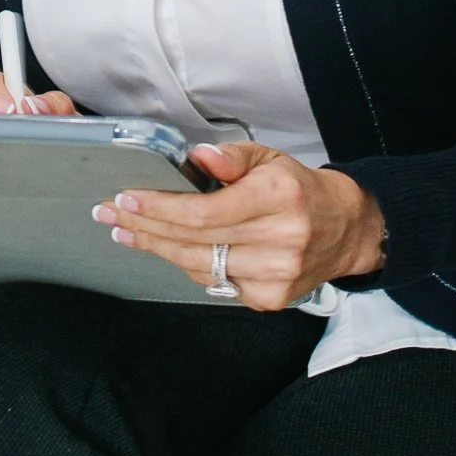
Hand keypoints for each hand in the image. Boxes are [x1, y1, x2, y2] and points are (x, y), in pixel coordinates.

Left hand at [92, 141, 384, 309]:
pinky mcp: (269, 299)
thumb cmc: (298, 188)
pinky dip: (189, 265)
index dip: (160, 208)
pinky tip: (168, 250)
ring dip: (158, 249)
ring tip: (128, 232)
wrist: (344, 229)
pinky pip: (214, 283)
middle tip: (110, 215)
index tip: (126, 199)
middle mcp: (279, 240)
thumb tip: (199, 157)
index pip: (204, 211)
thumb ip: (232, 157)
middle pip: (194, 241)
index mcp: (278, 198)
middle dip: (145, 228)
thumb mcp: (269, 158)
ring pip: (198, 266)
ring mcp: (275, 275)